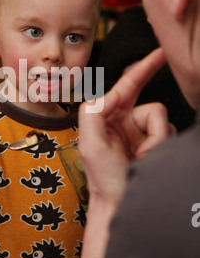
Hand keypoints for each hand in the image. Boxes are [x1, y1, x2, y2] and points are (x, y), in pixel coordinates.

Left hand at [78, 48, 174, 205]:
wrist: (120, 205)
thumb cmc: (103, 178)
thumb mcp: (90, 144)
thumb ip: (94, 112)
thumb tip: (114, 94)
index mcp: (107, 115)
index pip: (128, 85)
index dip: (145, 67)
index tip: (162, 52)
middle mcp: (125, 120)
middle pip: (150, 103)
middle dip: (152, 111)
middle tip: (153, 108)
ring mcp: (142, 132)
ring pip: (162, 120)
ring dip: (154, 140)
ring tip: (139, 159)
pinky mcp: (155, 143)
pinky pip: (168, 133)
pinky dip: (159, 145)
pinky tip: (147, 159)